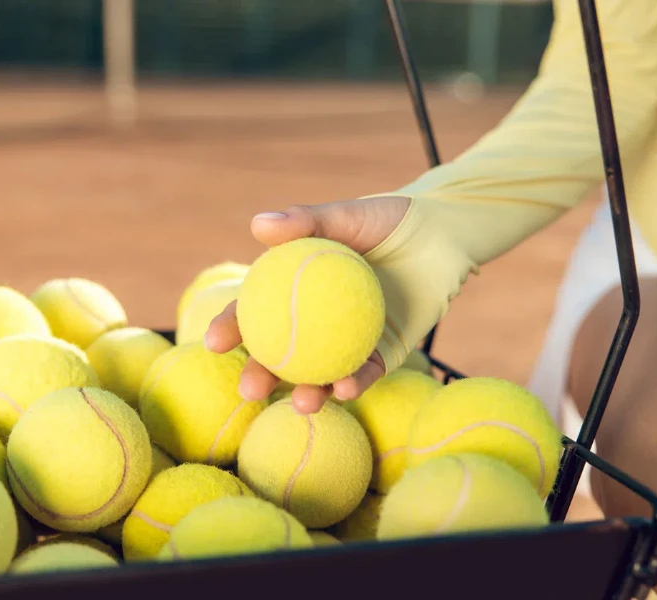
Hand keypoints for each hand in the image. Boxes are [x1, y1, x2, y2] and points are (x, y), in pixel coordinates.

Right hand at [204, 196, 409, 413]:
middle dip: (262, 376)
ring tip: (302, 402)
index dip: (232, 328)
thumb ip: (306, 220)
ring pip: (321, 373)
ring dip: (309, 392)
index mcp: (296, 289)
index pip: (255, 312)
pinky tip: (344, 389)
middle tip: (249, 389)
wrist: (440, 234)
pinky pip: (366, 374)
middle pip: (281, 354)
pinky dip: (354, 383)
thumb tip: (258, 225)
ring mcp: (349, 340)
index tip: (215, 342)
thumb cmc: (386, 220)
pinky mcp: (383, 354)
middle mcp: (317, 320)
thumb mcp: (345, 216)